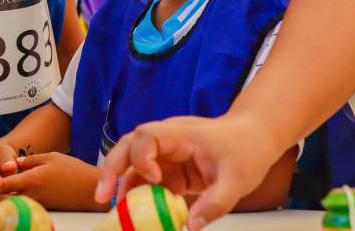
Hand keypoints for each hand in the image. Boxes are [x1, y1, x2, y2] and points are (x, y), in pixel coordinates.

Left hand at [0, 153, 105, 210]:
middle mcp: (33, 193)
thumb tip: (16, 162)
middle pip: (5, 199)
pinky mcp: (44, 207)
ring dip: (0, 201)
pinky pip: (23, 206)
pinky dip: (12, 204)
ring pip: (13, 205)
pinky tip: (8, 200)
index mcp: (32, 179)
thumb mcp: (50, 157)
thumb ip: (31, 159)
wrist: (90, 188)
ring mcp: (38, 202)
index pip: (5, 183)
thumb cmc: (73, 170)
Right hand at [95, 115, 281, 230]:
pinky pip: (146, 183)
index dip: (141, 157)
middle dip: (111, 170)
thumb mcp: (236, 180)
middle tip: (101, 196)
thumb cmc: (245, 150)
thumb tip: (190, 226)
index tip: (154, 180)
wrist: (253, 139)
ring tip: (115, 212)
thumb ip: (214, 204)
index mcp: (179, 134)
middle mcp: (165, 142)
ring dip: (120, 187)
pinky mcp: (169, 171)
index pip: (146, 136)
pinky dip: (138, 198)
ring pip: (131, 166)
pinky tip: (136, 216)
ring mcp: (165, 156)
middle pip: (126, 147)